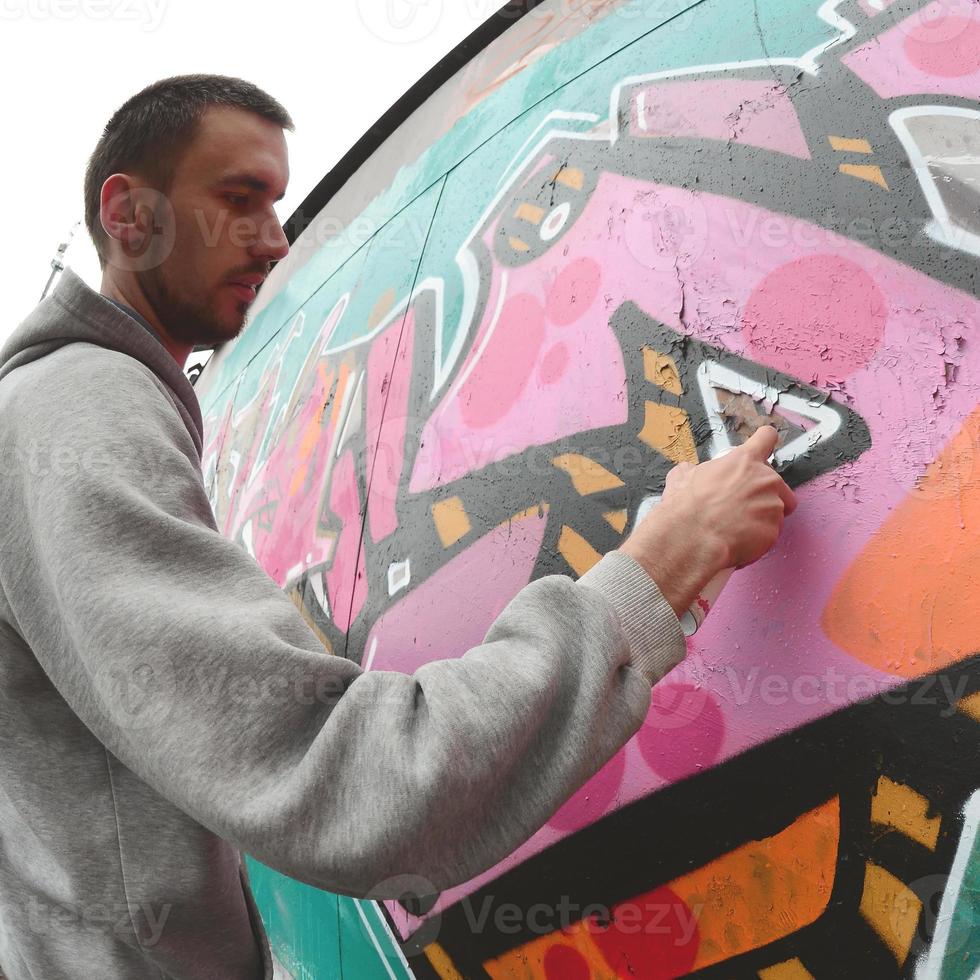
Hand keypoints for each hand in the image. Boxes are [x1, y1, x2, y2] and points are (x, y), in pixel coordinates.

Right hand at [620, 426, 797, 616]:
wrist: (692, 538)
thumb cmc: (687, 507)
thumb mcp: (681, 478)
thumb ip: (691, 471)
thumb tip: (687, 471)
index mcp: (744, 461)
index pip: (766, 438)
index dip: (764, 442)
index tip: (763, 447)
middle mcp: (765, 480)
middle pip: (779, 484)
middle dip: (765, 495)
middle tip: (743, 506)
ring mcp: (773, 506)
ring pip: (777, 512)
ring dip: (762, 519)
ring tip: (738, 527)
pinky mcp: (774, 531)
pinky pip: (770, 534)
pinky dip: (758, 539)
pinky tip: (739, 541)